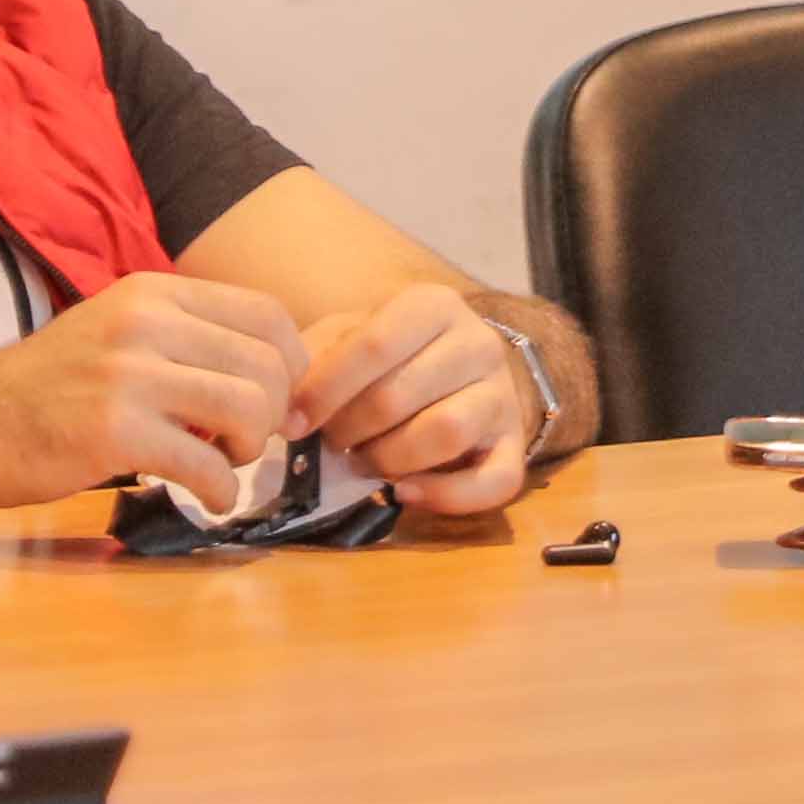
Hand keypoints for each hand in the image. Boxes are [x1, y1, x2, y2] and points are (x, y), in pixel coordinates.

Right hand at [0, 271, 308, 501]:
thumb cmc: (51, 388)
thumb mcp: (120, 332)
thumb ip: (189, 341)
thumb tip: (278, 379)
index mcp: (154, 292)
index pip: (268, 314)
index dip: (290, 366)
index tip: (275, 402)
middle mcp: (146, 322)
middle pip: (268, 365)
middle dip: (271, 416)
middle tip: (239, 441)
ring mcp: (129, 376)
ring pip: (249, 410)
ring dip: (248, 451)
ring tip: (219, 463)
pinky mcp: (115, 432)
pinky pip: (208, 466)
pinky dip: (220, 492)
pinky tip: (204, 497)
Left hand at [295, 285, 549, 517]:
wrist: (462, 369)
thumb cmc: (392, 356)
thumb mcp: (350, 336)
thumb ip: (316, 359)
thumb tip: (287, 409)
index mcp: (434, 305)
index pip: (373, 346)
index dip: (324, 391)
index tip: (293, 423)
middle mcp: (478, 343)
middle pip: (400, 396)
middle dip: (350, 431)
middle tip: (331, 443)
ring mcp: (503, 396)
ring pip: (445, 433)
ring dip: (389, 459)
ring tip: (365, 462)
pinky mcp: (516, 447)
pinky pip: (494, 481)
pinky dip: (444, 497)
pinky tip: (404, 493)